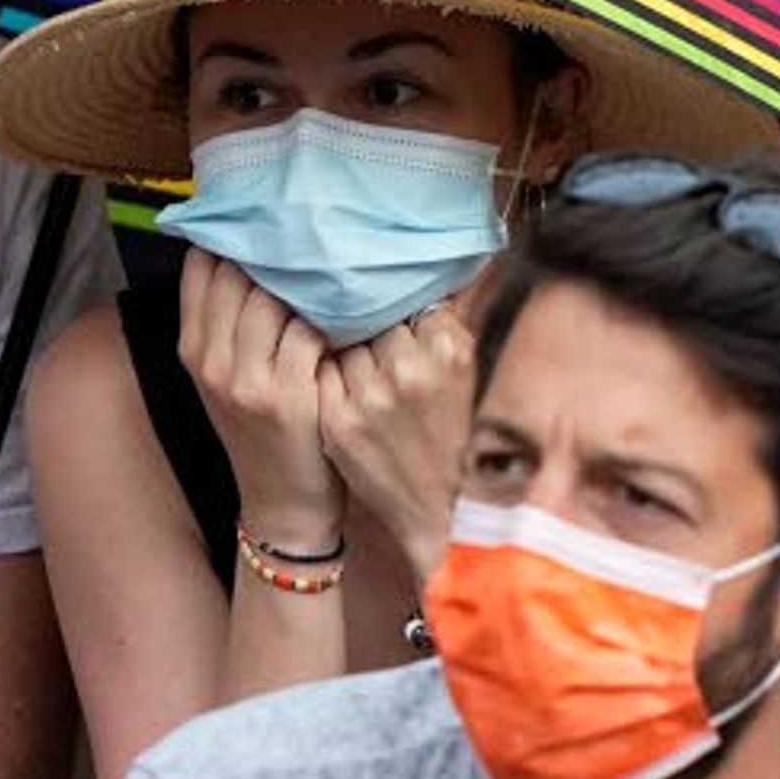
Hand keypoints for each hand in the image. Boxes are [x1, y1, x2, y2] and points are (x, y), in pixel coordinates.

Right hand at [177, 249, 346, 550]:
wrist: (283, 503)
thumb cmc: (266, 431)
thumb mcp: (229, 379)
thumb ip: (230, 323)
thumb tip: (254, 253)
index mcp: (192, 348)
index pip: (201, 266)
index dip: (235, 236)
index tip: (270, 219)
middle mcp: (210, 360)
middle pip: (236, 272)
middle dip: (275, 249)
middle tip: (314, 230)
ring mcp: (244, 379)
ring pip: (271, 295)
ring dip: (308, 279)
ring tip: (338, 267)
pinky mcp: (284, 395)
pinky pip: (308, 330)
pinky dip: (331, 318)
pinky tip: (351, 315)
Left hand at [319, 302, 478, 585]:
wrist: (438, 505)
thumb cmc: (449, 430)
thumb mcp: (461, 369)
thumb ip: (437, 321)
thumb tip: (410, 274)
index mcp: (446, 349)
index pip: (401, 296)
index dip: (389, 300)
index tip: (382, 302)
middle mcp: (408, 370)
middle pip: (364, 314)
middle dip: (359, 318)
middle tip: (356, 326)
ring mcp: (369, 397)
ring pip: (335, 340)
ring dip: (335, 343)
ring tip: (344, 355)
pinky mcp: (338, 421)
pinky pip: (317, 372)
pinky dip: (320, 371)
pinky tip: (323, 378)